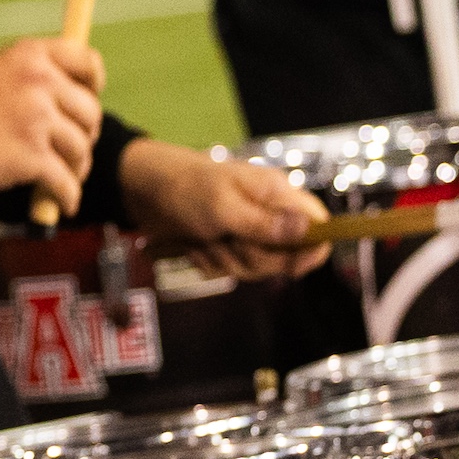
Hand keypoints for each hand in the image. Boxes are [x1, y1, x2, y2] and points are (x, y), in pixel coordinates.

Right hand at [0, 35, 106, 205]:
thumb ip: (32, 76)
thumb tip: (64, 101)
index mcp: (33, 56)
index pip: (87, 61)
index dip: (94, 83)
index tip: (90, 96)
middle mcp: (42, 83)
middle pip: (90, 111)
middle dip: (87, 133)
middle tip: (74, 146)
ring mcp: (39, 121)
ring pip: (81, 148)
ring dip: (78, 167)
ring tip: (67, 176)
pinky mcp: (32, 157)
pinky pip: (66, 181)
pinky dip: (68, 196)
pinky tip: (64, 203)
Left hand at [118, 139, 328, 281]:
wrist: (142, 190)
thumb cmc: (184, 188)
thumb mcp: (223, 207)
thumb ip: (264, 224)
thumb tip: (308, 231)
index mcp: (275, 194)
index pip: (316, 224)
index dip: (313, 248)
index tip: (295, 265)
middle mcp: (266, 214)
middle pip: (285, 256)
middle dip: (253, 258)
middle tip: (227, 242)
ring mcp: (246, 232)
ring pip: (254, 267)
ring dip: (224, 260)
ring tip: (202, 240)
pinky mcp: (225, 246)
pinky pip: (229, 270)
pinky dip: (208, 262)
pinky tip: (192, 245)